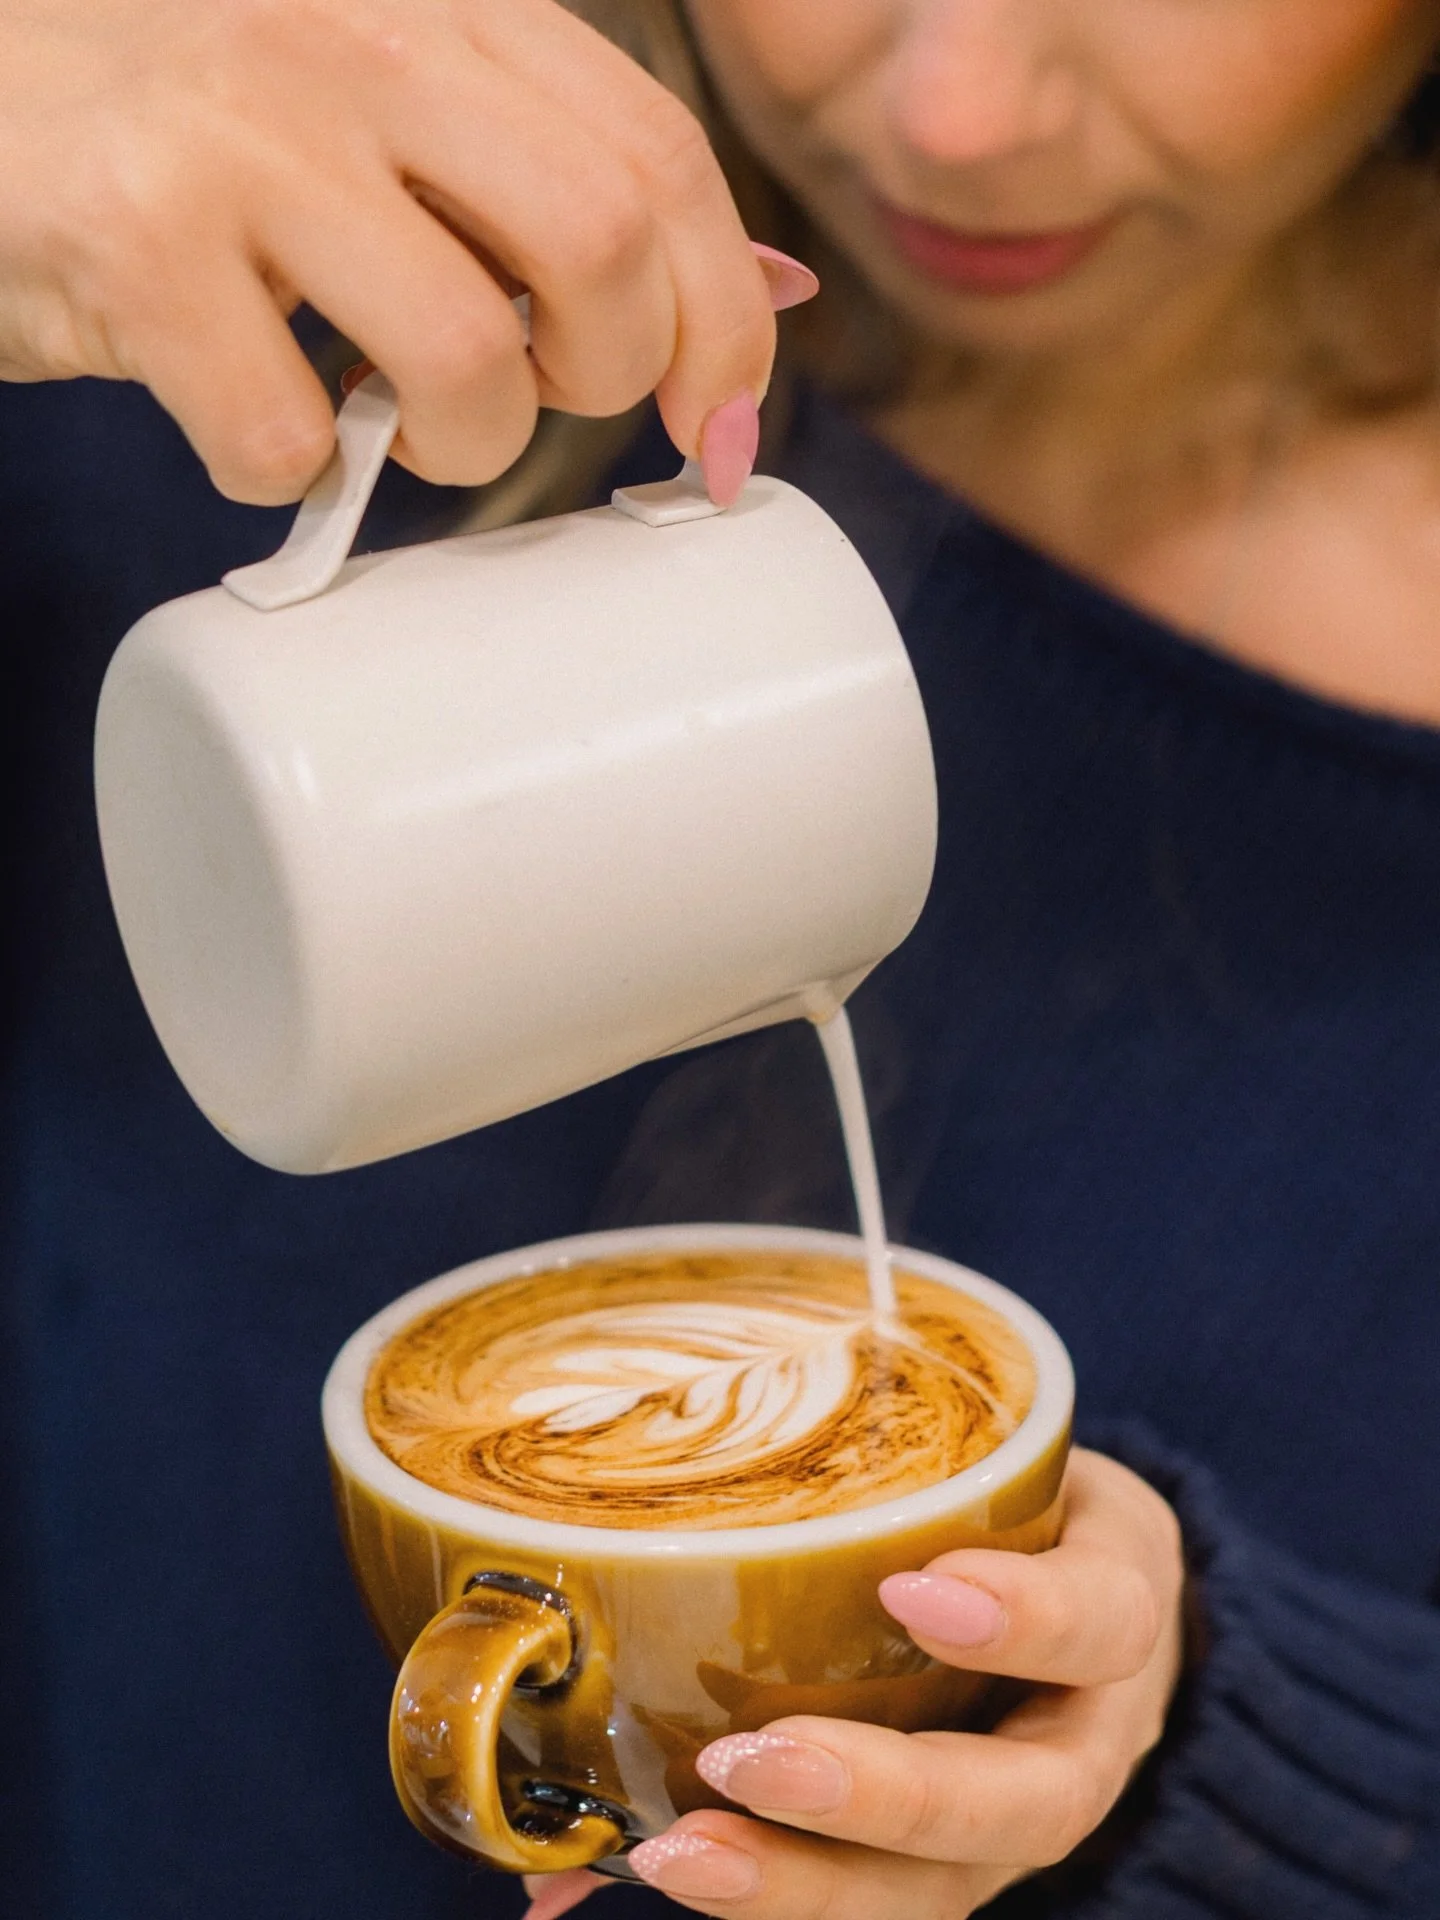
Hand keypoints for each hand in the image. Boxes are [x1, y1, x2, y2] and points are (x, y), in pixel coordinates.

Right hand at [0, 0, 794, 501]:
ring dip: (461, 447)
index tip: (725, 433)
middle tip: (540, 401)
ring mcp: (243, 133)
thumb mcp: (393, 123)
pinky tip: (253, 420)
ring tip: (395, 424)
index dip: (725, 323)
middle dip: (608, 381)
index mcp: (442, 6)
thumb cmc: (197, 137)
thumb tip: (769, 297)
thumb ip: (562, 186)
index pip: (661, 161)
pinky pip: (288, 440)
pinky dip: (289, 476)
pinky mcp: (137, 242)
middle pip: (601, 249)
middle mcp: (354, 40)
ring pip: (467, 358)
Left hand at [526, 1449, 1184, 1919]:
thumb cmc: (1026, 1505)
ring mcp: (1012, 1825)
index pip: (1104, 1621)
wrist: (1090, 1608)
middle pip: (1022, 1806)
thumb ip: (916, 1436)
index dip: (1026, 1619)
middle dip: (886, 1799)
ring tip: (677, 1853)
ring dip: (800, 1886)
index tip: (914, 1588)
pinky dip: (745, 1903)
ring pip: (938, 1893)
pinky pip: (861, 1907)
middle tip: (757, 1760)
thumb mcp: (1019, 1451)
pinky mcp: (941, 1869)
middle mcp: (1081, 1740)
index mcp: (1115, 1611)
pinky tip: (618, 1876)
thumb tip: (749, 1356)